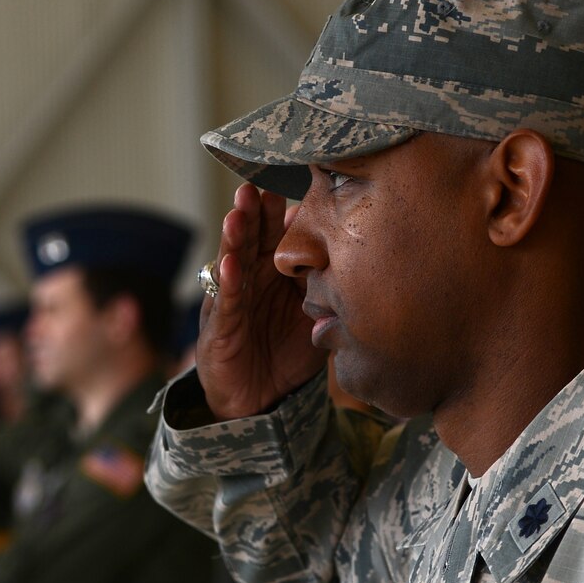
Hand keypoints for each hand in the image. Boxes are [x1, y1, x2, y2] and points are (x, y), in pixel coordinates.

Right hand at [196, 183, 324, 420]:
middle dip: (252, 211)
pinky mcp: (221, 329)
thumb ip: (331, 283)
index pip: (277, 231)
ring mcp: (234, 302)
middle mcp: (251, 279)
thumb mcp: (318, 313)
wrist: (262, 402)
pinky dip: (228, 284)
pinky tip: (231, 265)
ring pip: (233, 262)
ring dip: (234, 237)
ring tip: (238, 213)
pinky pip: (227, 304)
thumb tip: (361, 253)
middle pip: (251, 237)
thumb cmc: (287, 353)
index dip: (281, 208)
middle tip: (256, 185)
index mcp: (274, 270)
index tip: (294, 180)